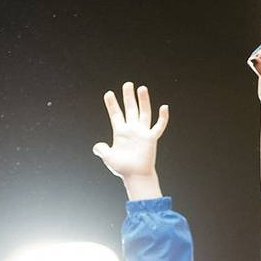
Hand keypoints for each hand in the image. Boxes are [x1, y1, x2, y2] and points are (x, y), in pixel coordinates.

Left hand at [93, 82, 167, 197]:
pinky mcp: (151, 139)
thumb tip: (97, 147)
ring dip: (143, 101)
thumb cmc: (123, 168)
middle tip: (127, 84)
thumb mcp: (108, 158)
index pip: (116, 114)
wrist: (135, 176)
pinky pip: (158, 126)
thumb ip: (102, 150)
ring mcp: (142, 133)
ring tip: (141, 88)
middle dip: (128, 96)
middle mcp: (132, 130)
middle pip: (130, 109)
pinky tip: (164, 107)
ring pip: (144, 113)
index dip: (112, 104)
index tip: (108, 94)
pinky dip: (162, 118)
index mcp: (120, 132)